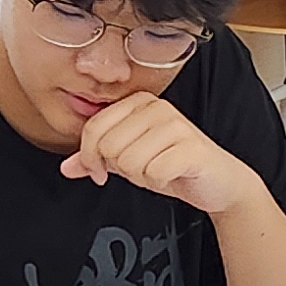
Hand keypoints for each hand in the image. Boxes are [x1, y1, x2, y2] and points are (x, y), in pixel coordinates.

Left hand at [64, 93, 250, 216]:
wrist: (219, 182)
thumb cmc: (173, 165)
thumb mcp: (128, 161)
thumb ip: (96, 160)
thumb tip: (67, 167)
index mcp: (138, 103)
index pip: (93, 128)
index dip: (89, 158)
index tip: (100, 171)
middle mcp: (157, 107)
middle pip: (108, 147)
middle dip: (120, 169)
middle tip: (142, 169)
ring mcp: (176, 125)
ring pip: (128, 162)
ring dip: (141, 177)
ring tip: (159, 170)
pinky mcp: (191, 147)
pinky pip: (153, 173)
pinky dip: (159, 182)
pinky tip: (172, 175)